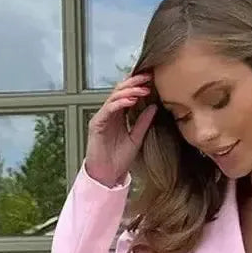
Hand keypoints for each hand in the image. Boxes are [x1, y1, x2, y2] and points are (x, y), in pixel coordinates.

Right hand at [85, 73, 156, 187]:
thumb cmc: (120, 160)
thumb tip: (154, 106)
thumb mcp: (137, 138)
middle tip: (148, 77)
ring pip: (114, 97)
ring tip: (143, 89)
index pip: (128, 95)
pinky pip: (108, 109)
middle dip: (134, 82)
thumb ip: (144, 123)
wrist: (107, 175)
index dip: (138, 85)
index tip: (153, 79)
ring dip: (129, 91)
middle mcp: (110, 114)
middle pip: (120, 91)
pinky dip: (120, 103)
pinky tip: (131, 100)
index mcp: (119, 116)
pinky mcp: (96, 124)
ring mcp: (102, 117)